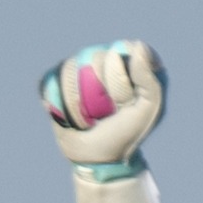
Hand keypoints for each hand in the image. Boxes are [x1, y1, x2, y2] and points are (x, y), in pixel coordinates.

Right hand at [39, 38, 165, 202]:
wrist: (97, 157)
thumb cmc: (127, 132)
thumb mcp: (150, 108)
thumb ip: (150, 78)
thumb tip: (135, 46)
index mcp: (127, 61)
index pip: (119, 53)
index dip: (118, 80)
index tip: (125, 102)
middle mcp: (102, 59)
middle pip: (93, 58)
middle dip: (98, 91)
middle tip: (106, 112)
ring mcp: (78, 68)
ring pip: (70, 68)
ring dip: (78, 101)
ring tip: (88, 115)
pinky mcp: (57, 80)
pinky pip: (52, 80)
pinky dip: (60, 101)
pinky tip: (72, 115)